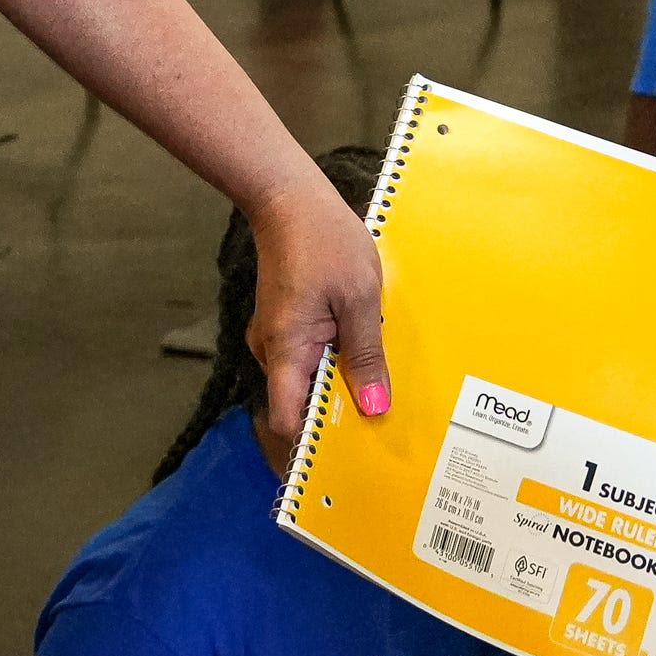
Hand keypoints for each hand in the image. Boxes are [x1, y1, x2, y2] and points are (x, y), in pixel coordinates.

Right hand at [248, 174, 387, 454]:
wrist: (290, 199)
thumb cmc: (326, 242)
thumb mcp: (360, 299)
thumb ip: (366, 355)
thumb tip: (373, 407)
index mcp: (287, 350)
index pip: (288, 420)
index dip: (315, 443)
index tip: (350, 455)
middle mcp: (273, 352)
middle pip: (300, 405)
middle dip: (337, 418)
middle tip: (382, 428)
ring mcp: (277, 339)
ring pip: (306, 381)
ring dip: (338, 388)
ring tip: (380, 391)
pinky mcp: (287, 325)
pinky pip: (308, 358)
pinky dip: (333, 364)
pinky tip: (363, 356)